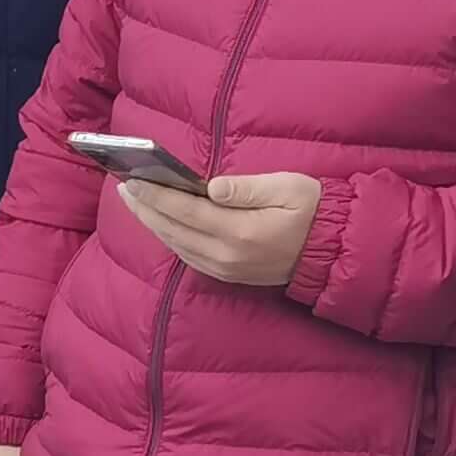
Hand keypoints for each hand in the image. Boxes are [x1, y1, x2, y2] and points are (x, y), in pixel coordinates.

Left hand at [121, 171, 321, 288]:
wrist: (332, 250)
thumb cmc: (313, 210)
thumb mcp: (289, 189)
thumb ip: (248, 188)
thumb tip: (212, 187)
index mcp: (241, 231)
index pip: (186, 211)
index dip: (156, 196)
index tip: (132, 181)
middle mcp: (227, 255)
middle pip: (174, 230)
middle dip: (146, 208)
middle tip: (124, 187)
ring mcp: (225, 268)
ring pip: (176, 244)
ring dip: (153, 223)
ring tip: (135, 201)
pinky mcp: (227, 274)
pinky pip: (187, 255)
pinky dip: (169, 237)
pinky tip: (160, 222)